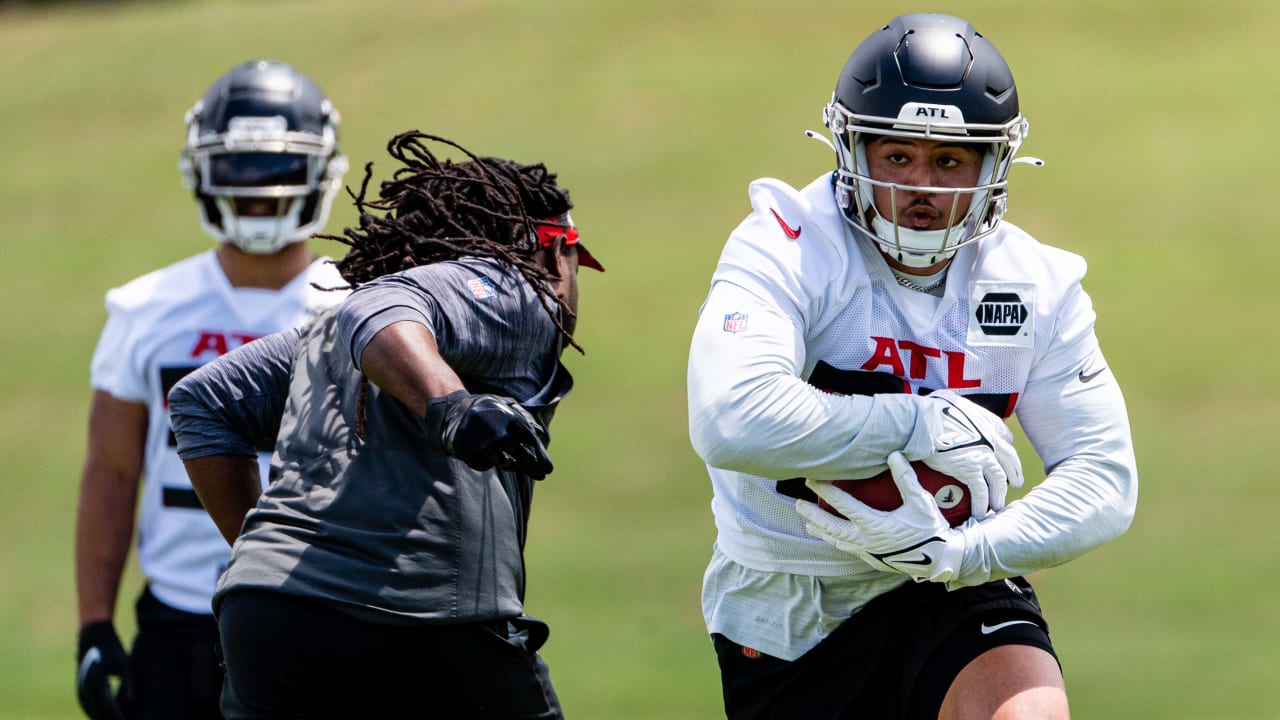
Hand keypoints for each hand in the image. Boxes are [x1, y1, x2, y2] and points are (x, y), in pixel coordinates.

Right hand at [76, 621, 129, 719]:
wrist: (94, 636)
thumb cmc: (112, 649)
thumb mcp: (124, 663)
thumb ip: (128, 682)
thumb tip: (131, 700)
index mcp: (98, 679)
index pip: (107, 704)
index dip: (116, 715)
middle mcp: (86, 684)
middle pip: (95, 709)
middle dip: (106, 719)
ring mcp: (80, 685)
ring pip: (87, 708)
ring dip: (97, 717)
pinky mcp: (79, 684)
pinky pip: (84, 702)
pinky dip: (91, 711)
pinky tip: (99, 715)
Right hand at [432, 391, 553, 478]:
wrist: (453, 408)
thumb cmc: (485, 407)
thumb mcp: (505, 405)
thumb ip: (523, 418)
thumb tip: (540, 434)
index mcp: (510, 419)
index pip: (531, 442)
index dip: (541, 457)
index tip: (548, 470)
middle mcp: (499, 433)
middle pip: (521, 456)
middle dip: (532, 468)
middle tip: (541, 476)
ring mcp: (484, 445)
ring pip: (505, 463)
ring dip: (510, 464)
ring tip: (511, 461)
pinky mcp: (471, 454)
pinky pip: (486, 465)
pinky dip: (489, 462)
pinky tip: (489, 454)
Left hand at [796, 452, 967, 582]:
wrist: (941, 560)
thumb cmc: (931, 529)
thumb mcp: (920, 502)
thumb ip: (905, 479)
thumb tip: (894, 455)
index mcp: (876, 525)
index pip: (844, 505)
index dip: (826, 491)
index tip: (813, 480)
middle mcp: (867, 541)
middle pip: (833, 527)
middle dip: (814, 514)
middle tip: (798, 504)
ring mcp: (869, 553)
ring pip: (838, 541)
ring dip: (821, 531)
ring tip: (807, 522)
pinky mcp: (873, 560)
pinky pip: (848, 550)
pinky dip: (836, 542)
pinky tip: (831, 538)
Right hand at [920, 389, 1023, 515]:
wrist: (923, 421)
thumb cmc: (929, 410)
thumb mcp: (949, 401)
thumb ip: (955, 409)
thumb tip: (943, 408)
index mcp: (985, 422)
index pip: (1003, 434)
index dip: (1005, 444)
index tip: (1004, 453)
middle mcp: (990, 439)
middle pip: (1008, 459)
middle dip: (1013, 471)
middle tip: (1015, 483)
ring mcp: (983, 455)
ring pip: (998, 479)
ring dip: (999, 494)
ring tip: (997, 506)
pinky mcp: (971, 469)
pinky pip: (981, 492)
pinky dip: (981, 504)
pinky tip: (979, 513)